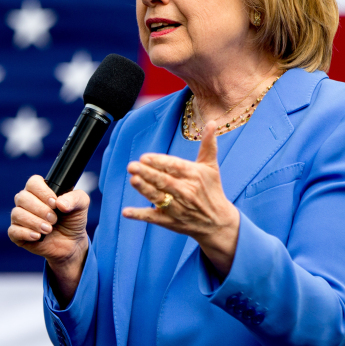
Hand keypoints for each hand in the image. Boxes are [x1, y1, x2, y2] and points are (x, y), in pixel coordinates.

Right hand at [9, 175, 89, 304]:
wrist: (71, 243)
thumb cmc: (73, 220)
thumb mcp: (81, 205)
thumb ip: (75, 198)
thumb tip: (60, 203)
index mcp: (40, 191)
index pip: (33, 182)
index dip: (42, 192)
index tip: (54, 203)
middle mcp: (27, 202)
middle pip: (22, 197)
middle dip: (40, 209)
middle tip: (54, 219)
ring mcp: (20, 218)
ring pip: (17, 214)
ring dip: (34, 222)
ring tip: (49, 229)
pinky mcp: (17, 234)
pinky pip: (13, 231)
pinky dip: (26, 233)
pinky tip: (38, 236)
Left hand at [123, 122, 240, 276]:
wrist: (218, 223)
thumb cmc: (212, 190)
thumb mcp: (211, 167)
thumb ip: (208, 145)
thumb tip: (212, 122)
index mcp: (193, 176)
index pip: (174, 167)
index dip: (160, 162)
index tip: (145, 157)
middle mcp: (185, 191)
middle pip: (164, 181)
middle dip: (148, 173)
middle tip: (132, 166)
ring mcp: (177, 208)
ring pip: (158, 197)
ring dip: (144, 190)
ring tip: (133, 180)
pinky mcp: (170, 221)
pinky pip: (153, 218)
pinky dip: (139, 215)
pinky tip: (126, 212)